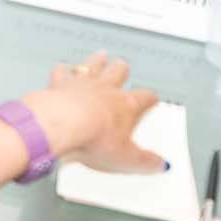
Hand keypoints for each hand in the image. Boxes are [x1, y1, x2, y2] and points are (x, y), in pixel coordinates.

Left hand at [22, 51, 163, 174]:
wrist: (64, 125)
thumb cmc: (95, 139)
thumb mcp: (127, 158)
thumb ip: (145, 161)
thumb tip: (160, 165)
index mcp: (126, 105)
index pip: (144, 98)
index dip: (149, 98)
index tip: (152, 98)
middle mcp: (105, 89)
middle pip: (117, 73)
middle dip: (121, 70)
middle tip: (123, 64)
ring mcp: (82, 83)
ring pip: (93, 66)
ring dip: (97, 61)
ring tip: (101, 55)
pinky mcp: (59, 83)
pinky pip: (62, 72)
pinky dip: (62, 69)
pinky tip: (62, 67)